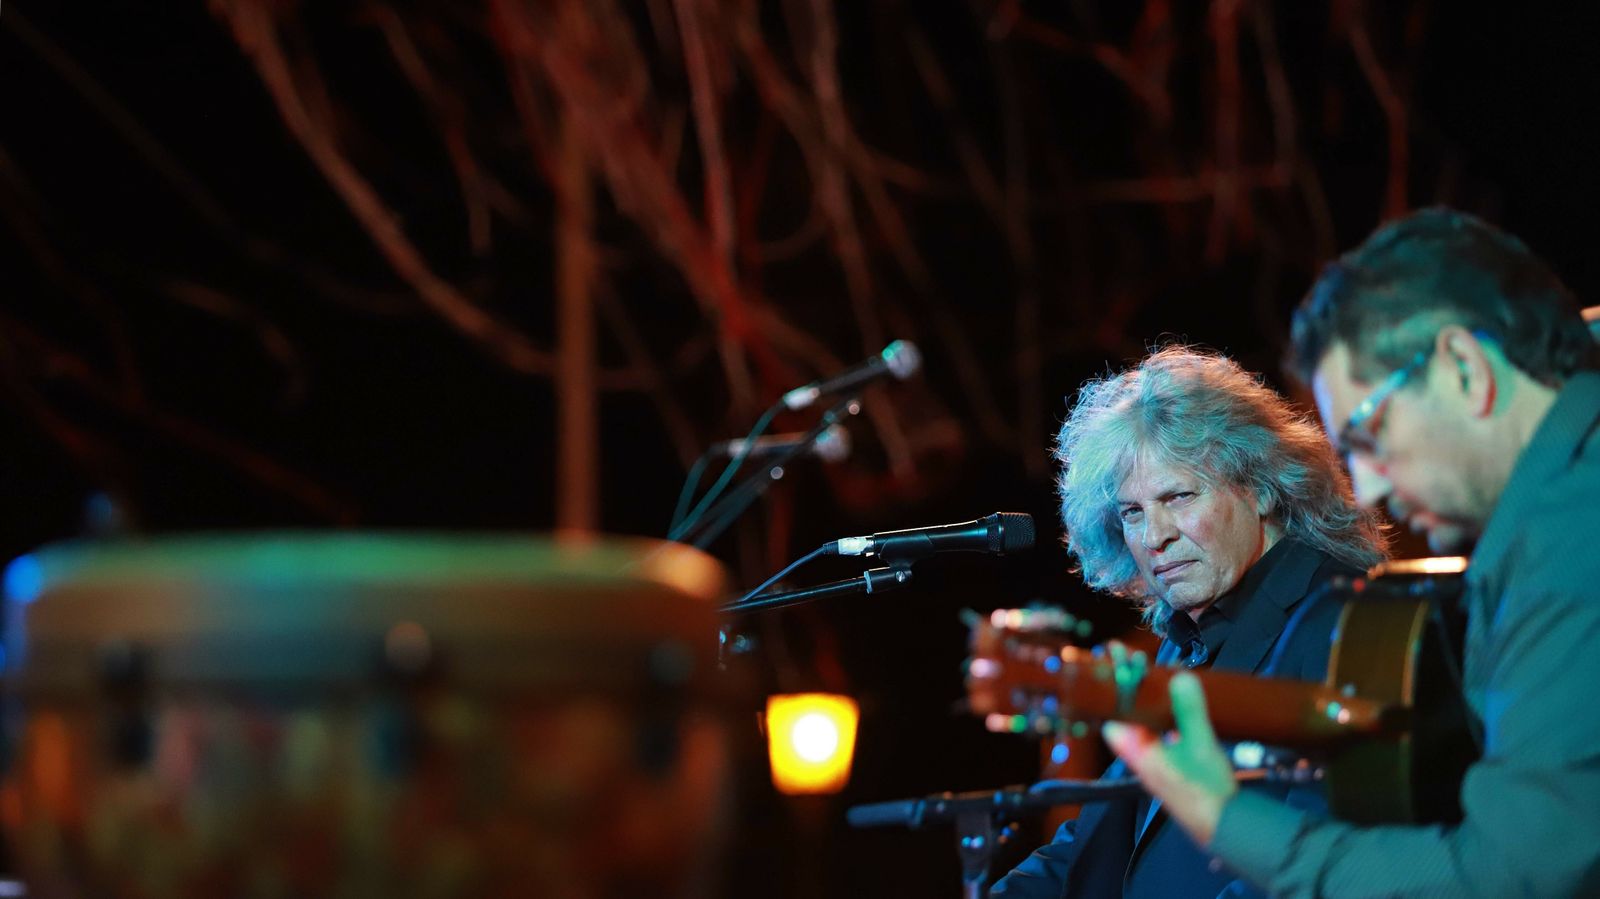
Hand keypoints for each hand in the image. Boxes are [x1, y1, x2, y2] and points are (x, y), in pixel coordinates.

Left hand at [1101, 671, 1237, 844]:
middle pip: (1128, 720)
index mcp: (1139, 754)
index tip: (1118, 671)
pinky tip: (1176, 709)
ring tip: (1155, 678)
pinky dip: (1163, 719)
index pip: (1112, 721)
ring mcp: (1157, 764)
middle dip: (1131, 694)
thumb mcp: (1200, 745)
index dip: (1113, 696)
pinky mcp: (1172, 767)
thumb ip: (1190, 711)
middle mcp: (1143, 758)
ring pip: (1145, 728)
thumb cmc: (1205, 790)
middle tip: (1137, 666)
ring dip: (1148, 705)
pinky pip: (1160, 737)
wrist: (1223, 824)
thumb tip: (1181, 678)